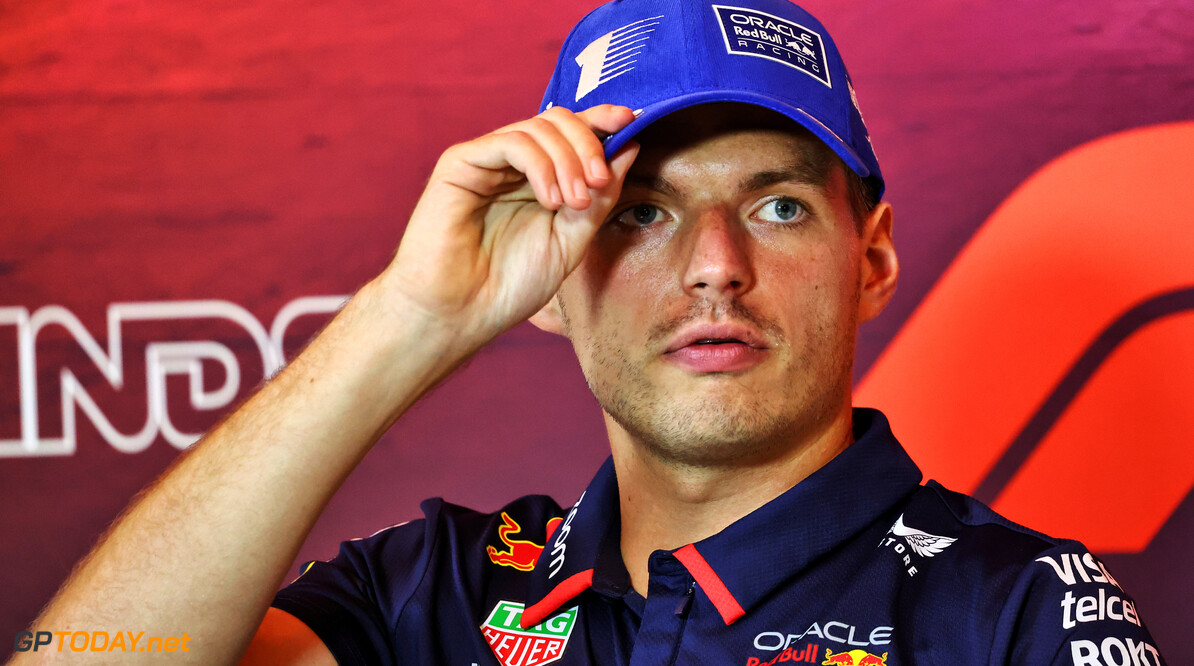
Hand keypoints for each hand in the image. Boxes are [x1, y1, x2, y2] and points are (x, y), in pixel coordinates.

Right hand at [380, 104, 639, 343]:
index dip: (602, 120)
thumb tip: (630, 146)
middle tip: (599, 183)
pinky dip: (540, 165)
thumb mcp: (572, 241)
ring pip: (538, 127)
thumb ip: (600, 198)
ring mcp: (487, 161)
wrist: (460, 314)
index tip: (631, 122)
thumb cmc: (509, 285)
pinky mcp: (461, 163)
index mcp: (540, 178)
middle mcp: (513, 164)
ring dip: (568, 160)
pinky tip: (549, 201)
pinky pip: (510, 142)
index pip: (573, 132)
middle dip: (589, 144)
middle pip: (559, 121)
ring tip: (574, 203)